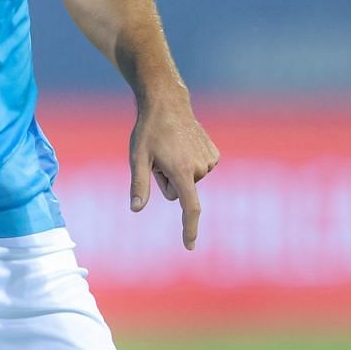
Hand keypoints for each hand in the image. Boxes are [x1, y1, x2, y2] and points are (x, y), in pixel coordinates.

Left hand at [128, 91, 219, 249]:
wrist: (168, 104)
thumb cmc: (149, 131)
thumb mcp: (138, 158)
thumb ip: (138, 185)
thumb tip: (136, 208)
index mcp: (181, 170)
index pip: (189, 207)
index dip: (189, 228)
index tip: (189, 245)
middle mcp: (199, 167)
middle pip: (180, 192)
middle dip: (169, 181)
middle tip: (160, 158)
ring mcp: (208, 160)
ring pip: (190, 182)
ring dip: (179, 170)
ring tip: (171, 148)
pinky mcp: (214, 155)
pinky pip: (199, 171)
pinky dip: (190, 163)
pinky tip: (183, 146)